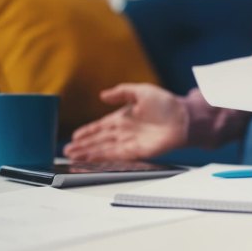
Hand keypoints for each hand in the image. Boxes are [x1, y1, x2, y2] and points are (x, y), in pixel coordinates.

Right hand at [64, 83, 187, 160]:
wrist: (184, 117)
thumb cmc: (166, 103)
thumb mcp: (141, 91)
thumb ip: (122, 92)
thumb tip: (103, 95)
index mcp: (124, 118)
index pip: (101, 126)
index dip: (87, 131)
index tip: (74, 136)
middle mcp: (125, 132)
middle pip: (99, 140)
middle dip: (83, 145)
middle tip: (67, 151)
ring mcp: (130, 142)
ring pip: (104, 149)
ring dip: (88, 153)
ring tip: (73, 156)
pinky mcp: (138, 151)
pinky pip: (116, 155)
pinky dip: (103, 157)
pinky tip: (92, 159)